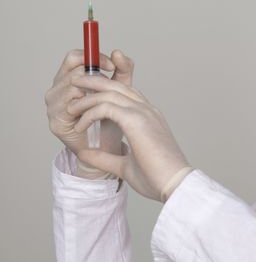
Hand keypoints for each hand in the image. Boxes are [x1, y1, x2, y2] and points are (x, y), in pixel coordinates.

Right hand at [45, 50, 134, 175]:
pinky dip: (85, 108)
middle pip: (73, 70)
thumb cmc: (112, 115)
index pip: (75, 57)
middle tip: (112, 86)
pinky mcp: (55, 123)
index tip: (111, 65)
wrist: (109, 146)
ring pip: (72, 87)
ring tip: (104, 103)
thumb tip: (118, 52)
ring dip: (91, 93)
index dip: (93, 57)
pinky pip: (69, 107)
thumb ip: (122, 69)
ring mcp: (52, 106)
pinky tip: (96, 114)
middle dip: (95, 76)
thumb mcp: (120, 88)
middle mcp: (57, 89)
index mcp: (70, 78)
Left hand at [67, 75, 188, 200]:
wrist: (174, 184)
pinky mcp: (136, 120)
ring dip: (87, 97)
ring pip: (109, 92)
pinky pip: (106, 107)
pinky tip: (80, 125)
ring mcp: (143, 113)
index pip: (125, 94)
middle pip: (117, 85)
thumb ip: (105, 157)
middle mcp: (147, 110)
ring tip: (71, 106)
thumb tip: (85, 154)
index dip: (104, 92)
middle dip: (93, 81)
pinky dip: (89, 113)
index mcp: (148, 118)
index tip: (85, 99)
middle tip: (74, 83)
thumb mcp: (124, 165)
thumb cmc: (157, 177)